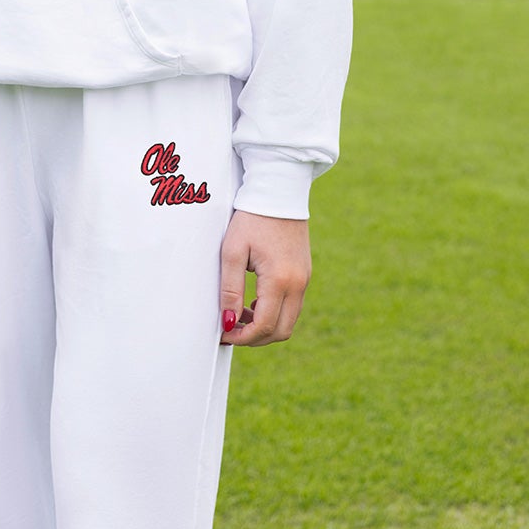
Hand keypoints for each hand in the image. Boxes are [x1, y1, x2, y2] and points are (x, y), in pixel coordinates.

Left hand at [219, 209, 310, 345]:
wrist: (278, 190)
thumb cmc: (251, 218)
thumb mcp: (233, 251)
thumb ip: (230, 289)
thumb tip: (228, 322)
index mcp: (280, 280)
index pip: (264, 326)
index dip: (242, 337)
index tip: (224, 334)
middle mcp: (298, 284)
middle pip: (281, 331)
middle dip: (255, 338)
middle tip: (232, 329)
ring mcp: (305, 279)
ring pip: (289, 321)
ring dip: (266, 326)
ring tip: (240, 313)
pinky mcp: (305, 273)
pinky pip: (293, 305)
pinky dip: (275, 312)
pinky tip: (255, 301)